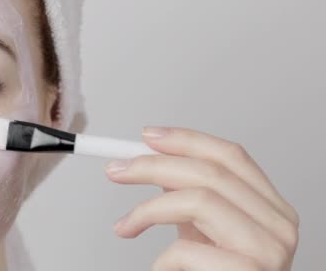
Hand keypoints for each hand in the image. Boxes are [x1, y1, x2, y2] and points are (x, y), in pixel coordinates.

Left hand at [105, 127, 298, 269]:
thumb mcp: (205, 230)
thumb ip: (189, 195)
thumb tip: (152, 160)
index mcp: (271, 207)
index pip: (230, 156)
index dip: (186, 139)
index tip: (147, 136)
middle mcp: (278, 225)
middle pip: (210, 172)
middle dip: (152, 165)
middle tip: (116, 170)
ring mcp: (268, 250)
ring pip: (199, 200)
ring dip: (148, 210)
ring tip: (125, 226)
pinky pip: (186, 250)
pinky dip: (162, 257)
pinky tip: (160, 267)